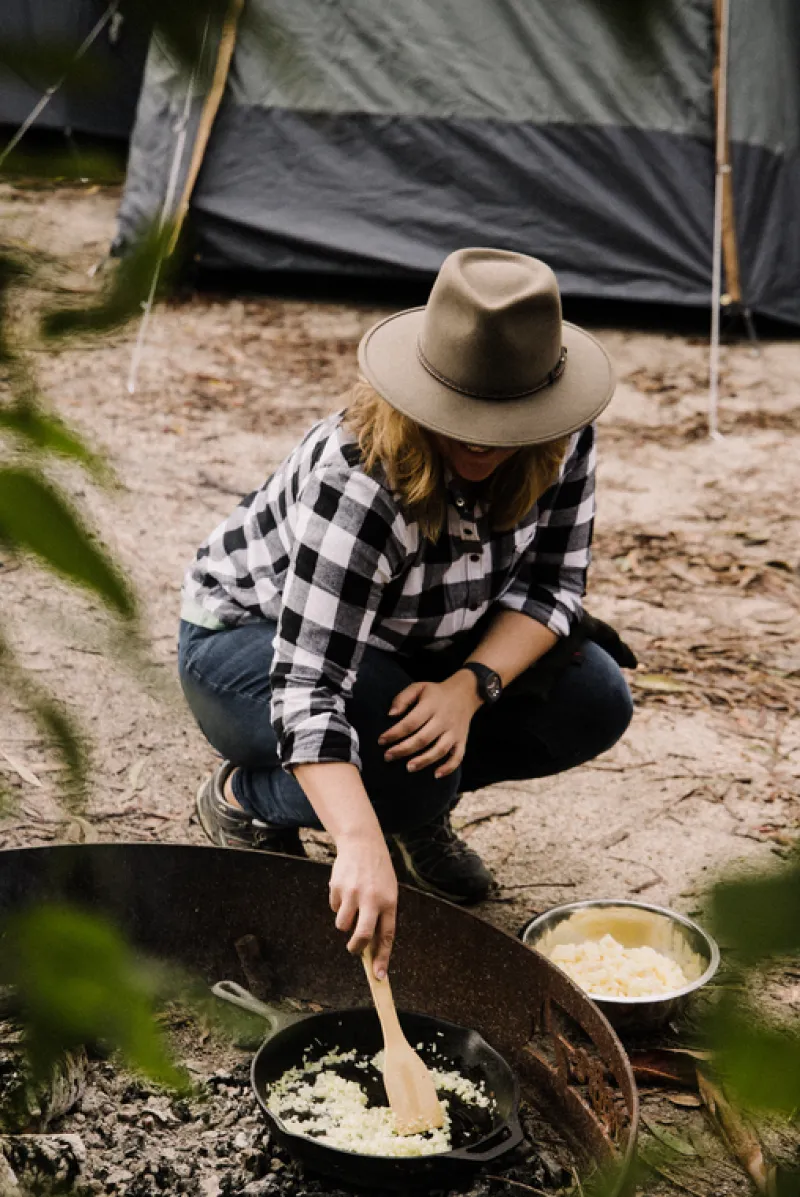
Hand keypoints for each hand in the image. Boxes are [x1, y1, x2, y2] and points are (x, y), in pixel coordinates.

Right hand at [329, 832, 397, 978]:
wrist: (362, 843)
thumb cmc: (378, 873)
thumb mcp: (387, 891)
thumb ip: (380, 916)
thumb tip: (369, 947)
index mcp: (389, 901)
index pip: (386, 936)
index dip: (383, 958)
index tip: (379, 976)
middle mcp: (371, 898)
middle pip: (362, 936)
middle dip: (356, 948)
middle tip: (354, 949)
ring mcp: (353, 893)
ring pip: (342, 925)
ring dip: (345, 922)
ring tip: (352, 905)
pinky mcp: (337, 888)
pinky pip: (334, 908)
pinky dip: (338, 904)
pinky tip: (346, 888)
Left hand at [378, 672, 480, 778]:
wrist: (465, 693)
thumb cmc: (435, 693)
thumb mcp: (418, 687)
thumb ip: (403, 698)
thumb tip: (390, 714)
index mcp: (431, 705)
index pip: (411, 722)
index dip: (395, 733)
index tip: (381, 741)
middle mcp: (444, 719)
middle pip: (423, 739)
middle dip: (403, 750)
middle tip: (387, 757)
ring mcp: (454, 731)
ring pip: (440, 750)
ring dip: (424, 761)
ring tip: (408, 768)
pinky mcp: (462, 740)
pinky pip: (458, 756)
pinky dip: (448, 767)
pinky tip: (436, 775)